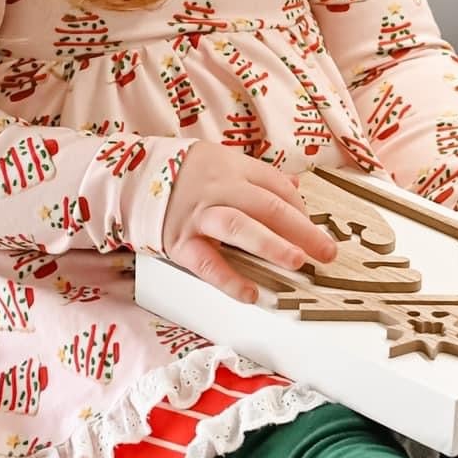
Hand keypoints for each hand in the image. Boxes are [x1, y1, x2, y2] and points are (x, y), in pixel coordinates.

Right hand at [160, 146, 338, 302]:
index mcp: (233, 170)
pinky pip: (206, 261)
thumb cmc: (185, 176)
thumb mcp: (222, 163)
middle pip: (266, 206)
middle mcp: (219, 190)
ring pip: (239, 227)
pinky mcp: (180, 241)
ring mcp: (199, 216)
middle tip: (327, 251)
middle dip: (300, 229)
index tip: (316, 231)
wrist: (131, 179)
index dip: (300, 210)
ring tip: (297, 262)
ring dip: (270, 244)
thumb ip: (259, 177)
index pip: (276, 188)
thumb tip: (297, 189)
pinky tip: (250, 294)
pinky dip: (228, 279)